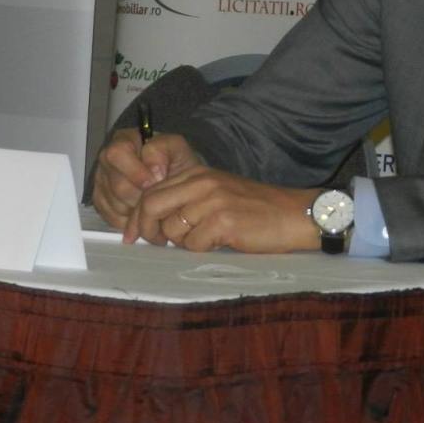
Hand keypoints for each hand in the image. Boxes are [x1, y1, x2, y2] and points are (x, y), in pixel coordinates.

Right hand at [91, 130, 202, 228]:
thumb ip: (163, 149)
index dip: (135, 171)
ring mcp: (102, 182)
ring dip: (138, 209)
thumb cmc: (173, 161)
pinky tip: (143, 211)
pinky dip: (132, 219)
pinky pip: (113, 217)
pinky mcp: (101, 202)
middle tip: (157, 195)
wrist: (173, 178)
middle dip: (142, 195)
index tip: (154, 181)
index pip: (117, 153)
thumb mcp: (176, 147)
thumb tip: (152, 170)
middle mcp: (107, 160)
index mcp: (123, 140)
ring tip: (153, 202)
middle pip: (118, 185)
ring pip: (116, 204)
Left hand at [126, 168, 321, 253]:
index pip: (151, 193)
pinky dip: (203, 249)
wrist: (293, 215)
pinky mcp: (224, 221)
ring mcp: (212, 201)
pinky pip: (194, 244)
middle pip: (151, 206)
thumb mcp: (217, 193)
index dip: (136, 218)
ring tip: (208, 238)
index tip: (130, 236)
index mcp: (197, 173)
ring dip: (183, 242)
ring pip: (173, 230)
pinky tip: (223, 241)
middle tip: (155, 244)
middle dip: (146, 230)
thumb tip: (150, 223)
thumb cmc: (255, 209)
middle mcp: (202, 182)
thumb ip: (186, 200)